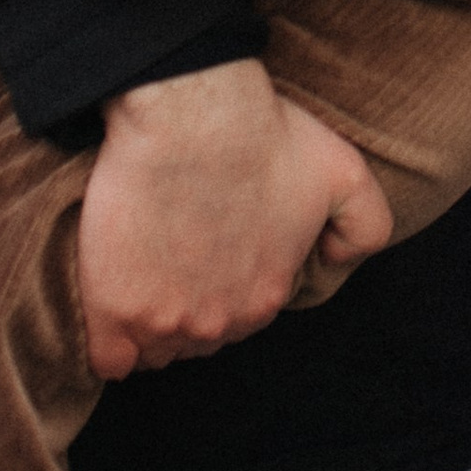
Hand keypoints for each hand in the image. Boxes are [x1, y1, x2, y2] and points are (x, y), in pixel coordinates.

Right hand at [78, 56, 391, 378]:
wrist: (192, 112)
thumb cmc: (264, 135)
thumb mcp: (344, 173)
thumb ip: (364, 226)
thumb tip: (336, 261)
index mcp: (266, 297)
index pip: (238, 317)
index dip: (217, 286)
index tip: (201, 252)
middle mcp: (220, 322)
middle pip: (195, 336)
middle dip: (184, 305)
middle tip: (168, 254)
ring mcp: (165, 321)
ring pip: (152, 347)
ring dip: (144, 321)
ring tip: (136, 269)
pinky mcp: (114, 310)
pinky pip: (106, 358)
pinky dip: (106, 337)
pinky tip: (108, 302)